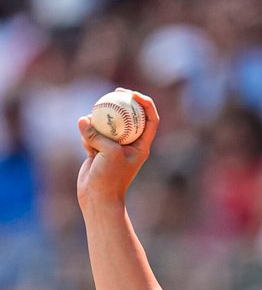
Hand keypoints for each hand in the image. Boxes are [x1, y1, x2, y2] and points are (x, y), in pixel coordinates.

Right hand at [77, 89, 159, 209]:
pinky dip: (87, 136)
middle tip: (114, 92)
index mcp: (142, 145)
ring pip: (108, 124)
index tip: (133, 94)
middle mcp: (130, 144)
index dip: (146, 104)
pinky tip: (86, 147)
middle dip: (123, 102)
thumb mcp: (108, 153)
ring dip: (98, 122)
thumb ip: (98, 134)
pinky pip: (92, 134)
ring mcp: (114, 146)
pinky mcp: (99, 149)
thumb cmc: (109, 178)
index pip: (151, 119)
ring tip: (92, 129)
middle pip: (130, 116)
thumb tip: (83, 119)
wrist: (97, 197)